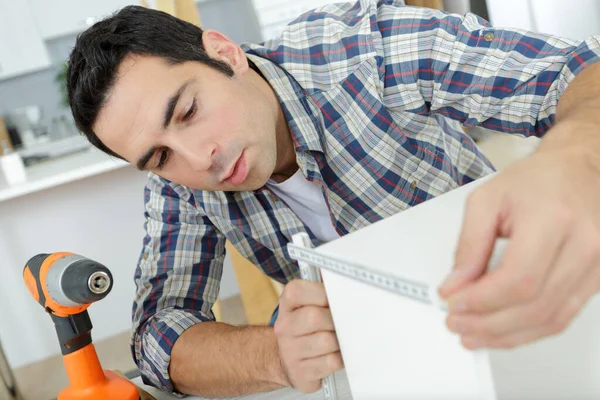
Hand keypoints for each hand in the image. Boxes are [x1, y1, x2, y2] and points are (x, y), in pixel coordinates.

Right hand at [273, 280, 343, 392]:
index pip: (299, 291)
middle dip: (335, 320)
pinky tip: (336, 354)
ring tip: (339, 339)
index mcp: (287, 304)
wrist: (286, 359)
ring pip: (326, 341)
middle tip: (342, 322)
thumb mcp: (308, 303)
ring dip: (339, 340)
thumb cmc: (306, 327)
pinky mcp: (301, 373)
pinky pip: (331, 362)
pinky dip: (340, 358)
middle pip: (314, 317)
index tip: (335, 300)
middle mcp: (284, 327)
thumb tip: (349, 282)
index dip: (322, 294)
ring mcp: (290, 351)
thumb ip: (325, 291)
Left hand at [438, 134, 599, 349]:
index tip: (453, 303)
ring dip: (506, 335)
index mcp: (553, 219)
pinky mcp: (596, 280)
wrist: (578, 170)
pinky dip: (529, 330)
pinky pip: (563, 317)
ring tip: (473, 335)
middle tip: (456, 323)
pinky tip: (503, 332)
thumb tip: (455, 285)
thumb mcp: (487, 200)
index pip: (518, 278)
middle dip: (488, 323)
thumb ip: (469, 244)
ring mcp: (596, 265)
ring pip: (550, 318)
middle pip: (534, 305)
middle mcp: (583, 244)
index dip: (481, 299)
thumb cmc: (536, 181)